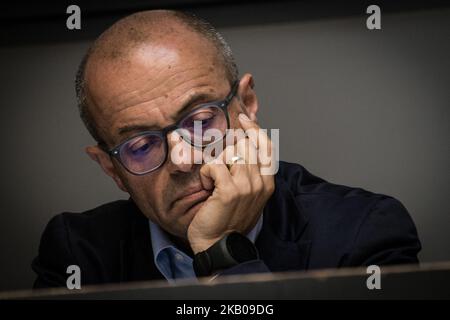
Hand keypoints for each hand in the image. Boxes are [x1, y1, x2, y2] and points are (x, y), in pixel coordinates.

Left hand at [187, 113, 274, 253]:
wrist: (219, 245)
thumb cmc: (227, 218)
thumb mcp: (245, 194)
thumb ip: (249, 172)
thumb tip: (241, 144)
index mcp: (267, 183)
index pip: (266, 146)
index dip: (255, 129)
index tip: (243, 119)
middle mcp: (261, 183)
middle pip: (246, 145)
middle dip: (229, 148)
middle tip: (218, 162)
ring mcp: (247, 187)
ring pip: (231, 153)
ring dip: (216, 163)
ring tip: (212, 181)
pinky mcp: (230, 191)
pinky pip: (215, 165)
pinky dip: (207, 173)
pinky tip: (207, 186)